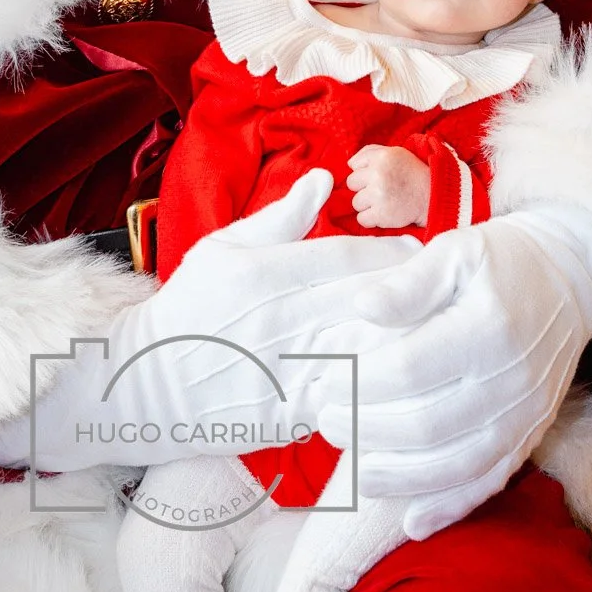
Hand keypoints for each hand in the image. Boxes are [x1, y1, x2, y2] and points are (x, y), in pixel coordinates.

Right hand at [0, 171, 420, 470]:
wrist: (145, 387)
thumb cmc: (187, 310)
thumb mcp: (220, 249)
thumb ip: (278, 217)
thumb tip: (324, 177)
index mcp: (263, 274)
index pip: (352, 257)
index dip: (397, 253)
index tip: (423, 251)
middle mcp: (278, 320)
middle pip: (370, 301)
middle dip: (415, 292)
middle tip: (446, 286)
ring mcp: (287, 370)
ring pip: (370, 350)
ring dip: (410, 338)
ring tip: (439, 326)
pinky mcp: (292, 414)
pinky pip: (353, 396)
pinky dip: (383, 385)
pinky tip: (407, 374)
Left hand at [316, 206, 591, 539]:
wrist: (571, 278)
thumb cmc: (500, 260)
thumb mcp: (454, 251)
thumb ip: (407, 283)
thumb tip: (362, 308)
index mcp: (486, 327)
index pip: (412, 369)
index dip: (362, 383)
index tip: (327, 382)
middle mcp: (510, 379)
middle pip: (429, 425)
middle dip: (368, 430)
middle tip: (326, 421)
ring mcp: (524, 414)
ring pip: (457, 465)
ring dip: (400, 476)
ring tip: (355, 468)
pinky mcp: (531, 435)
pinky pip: (490, 481)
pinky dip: (450, 506)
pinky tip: (412, 521)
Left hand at [347, 145, 430, 228]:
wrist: (432, 197)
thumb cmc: (411, 173)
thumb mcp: (395, 153)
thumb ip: (370, 152)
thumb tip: (350, 163)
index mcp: (382, 156)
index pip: (354, 165)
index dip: (365, 172)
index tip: (378, 176)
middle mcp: (378, 174)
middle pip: (352, 184)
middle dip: (364, 188)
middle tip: (381, 190)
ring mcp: (379, 195)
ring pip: (356, 202)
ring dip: (368, 204)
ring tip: (385, 201)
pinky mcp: (381, 215)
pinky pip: (362, 219)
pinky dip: (371, 219)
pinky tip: (384, 213)